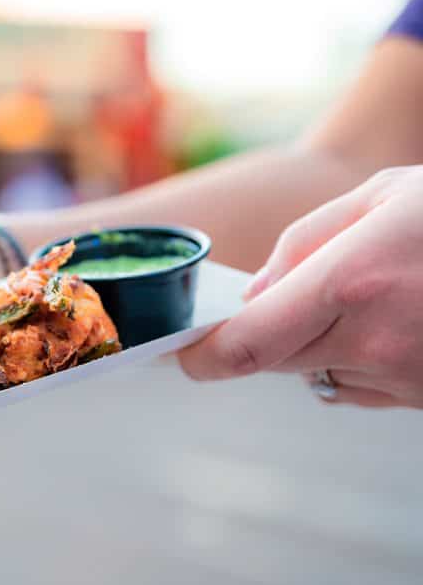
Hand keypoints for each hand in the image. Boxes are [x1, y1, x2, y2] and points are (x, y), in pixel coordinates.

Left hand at [180, 166, 422, 408]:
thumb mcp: (385, 196)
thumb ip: (303, 243)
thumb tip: (254, 295)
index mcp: (351, 282)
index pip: (247, 344)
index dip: (203, 357)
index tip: (184, 354)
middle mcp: (375, 340)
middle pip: (276, 360)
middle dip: (270, 332)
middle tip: (301, 295)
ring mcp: (405, 377)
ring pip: (321, 375)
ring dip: (321, 346)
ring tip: (374, 297)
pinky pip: (365, 388)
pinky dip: (361, 362)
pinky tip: (399, 322)